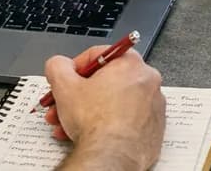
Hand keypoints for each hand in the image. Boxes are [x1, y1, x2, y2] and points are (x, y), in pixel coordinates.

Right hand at [43, 46, 165, 170]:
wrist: (113, 156)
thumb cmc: (97, 122)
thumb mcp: (64, 85)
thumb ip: (57, 66)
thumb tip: (59, 64)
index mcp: (131, 63)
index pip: (98, 55)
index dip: (75, 67)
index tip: (66, 79)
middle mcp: (148, 81)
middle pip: (105, 81)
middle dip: (78, 94)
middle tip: (64, 103)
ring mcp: (153, 107)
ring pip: (113, 102)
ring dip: (87, 111)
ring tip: (68, 123)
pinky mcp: (153, 129)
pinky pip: (125, 120)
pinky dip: (107, 124)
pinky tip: (88, 133)